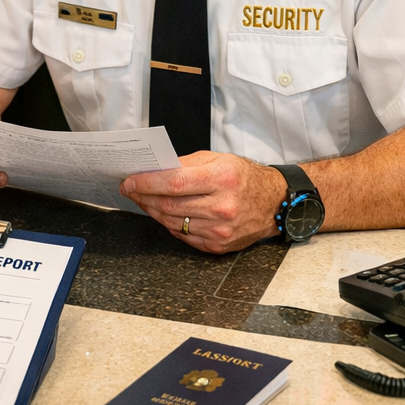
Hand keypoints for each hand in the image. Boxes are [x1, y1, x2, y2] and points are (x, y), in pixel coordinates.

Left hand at [120, 152, 286, 253]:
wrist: (274, 203)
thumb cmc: (245, 178)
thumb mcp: (218, 159)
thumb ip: (185, 163)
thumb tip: (155, 169)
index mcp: (221, 179)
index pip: (174, 183)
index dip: (146, 183)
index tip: (129, 181)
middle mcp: (221, 207)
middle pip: (169, 205)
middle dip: (143, 196)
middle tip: (130, 189)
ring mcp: (220, 230)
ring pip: (172, 222)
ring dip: (152, 210)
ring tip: (143, 199)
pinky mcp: (217, 246)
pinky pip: (183, 235)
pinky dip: (168, 224)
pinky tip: (162, 213)